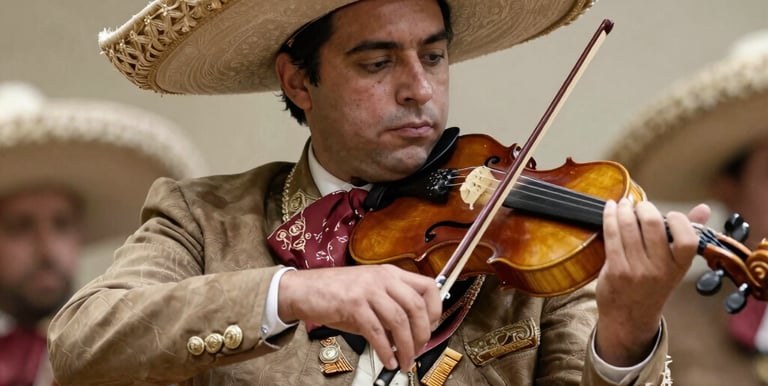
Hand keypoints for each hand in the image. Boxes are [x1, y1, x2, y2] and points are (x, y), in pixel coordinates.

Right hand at [277, 264, 441, 369]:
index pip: (428, 286)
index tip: (432, 328)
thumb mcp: (369, 294)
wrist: (304, 290)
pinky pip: (377, 331)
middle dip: (423, 334)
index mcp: (390, 273)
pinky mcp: (353, 305)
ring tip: (405, 362)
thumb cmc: (336, 294)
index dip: (436, 309)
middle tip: (420, 351)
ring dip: (406, 347)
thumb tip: (409, 336)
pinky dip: (385, 350)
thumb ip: (390, 309)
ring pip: (399, 321)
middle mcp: (382, 278)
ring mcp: (368, 290)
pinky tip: (387, 360)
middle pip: (416, 306)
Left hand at [595, 198, 709, 365]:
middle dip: (644, 207)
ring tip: (622, 204)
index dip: (678, 219)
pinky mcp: (616, 270)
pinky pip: (612, 236)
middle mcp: (660, 270)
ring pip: (629, 227)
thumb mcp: (675, 266)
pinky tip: (609, 209)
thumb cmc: (653, 285)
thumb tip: (704, 208)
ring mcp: (637, 270)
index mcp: (680, 267)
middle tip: (639, 204)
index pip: (687, 238)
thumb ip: (688, 236)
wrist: (629, 318)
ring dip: (623, 209)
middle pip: (653, 225)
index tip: (668, 214)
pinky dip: (609, 218)